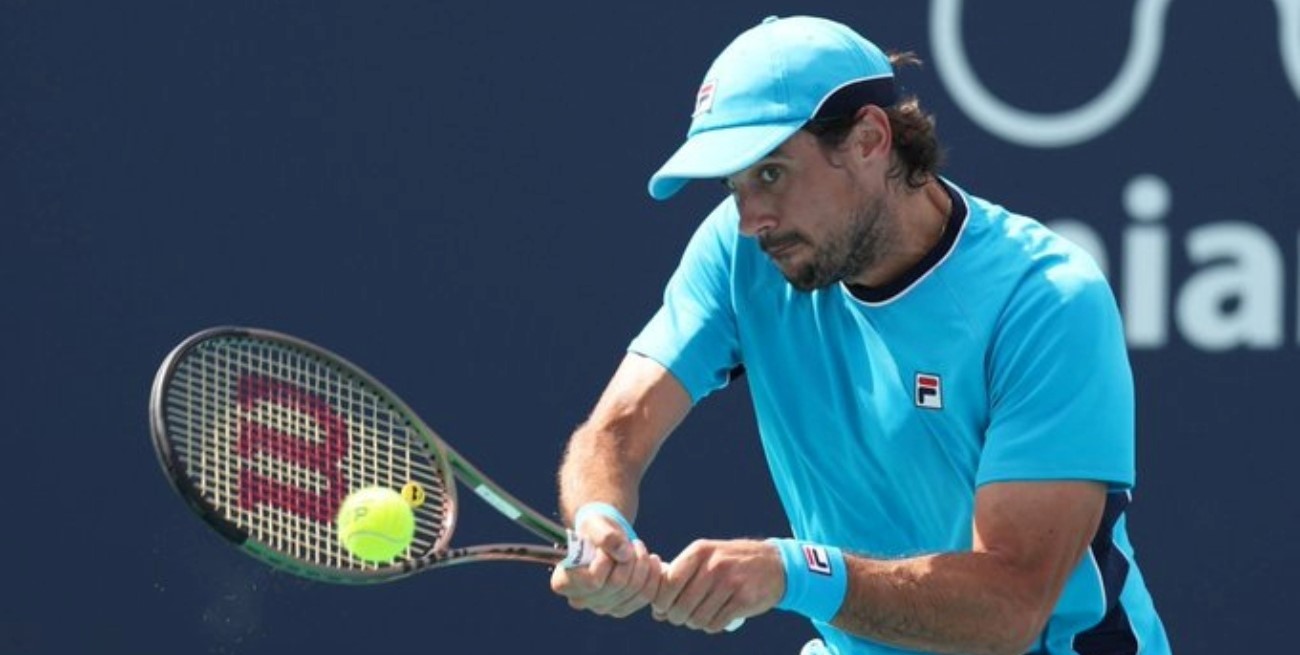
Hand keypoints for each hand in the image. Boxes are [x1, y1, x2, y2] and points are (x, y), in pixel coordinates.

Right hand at [550, 514, 664, 617]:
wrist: (605, 539)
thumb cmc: (595, 530)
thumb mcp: (595, 524)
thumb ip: (605, 535)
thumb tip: (623, 553)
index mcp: (563, 582)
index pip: (592, 580)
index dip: (606, 560)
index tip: (608, 544)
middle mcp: (579, 600)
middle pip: (615, 584)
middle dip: (629, 558)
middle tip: (632, 543)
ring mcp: (600, 608)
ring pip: (632, 589)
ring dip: (642, 564)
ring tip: (640, 548)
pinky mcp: (620, 609)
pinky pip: (644, 596)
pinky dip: (653, 577)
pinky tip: (652, 560)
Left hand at [652, 538, 784, 632]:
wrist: (774, 564)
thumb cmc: (731, 563)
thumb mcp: (706, 559)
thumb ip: (680, 579)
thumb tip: (657, 612)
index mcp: (699, 551)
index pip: (669, 582)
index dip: (662, 601)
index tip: (664, 607)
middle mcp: (714, 565)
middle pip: (681, 605)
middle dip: (677, 617)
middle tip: (682, 616)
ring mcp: (730, 582)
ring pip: (697, 617)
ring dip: (695, 623)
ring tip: (699, 617)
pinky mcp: (744, 600)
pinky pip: (715, 623)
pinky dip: (711, 626)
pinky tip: (715, 619)